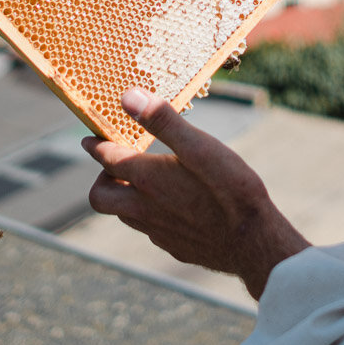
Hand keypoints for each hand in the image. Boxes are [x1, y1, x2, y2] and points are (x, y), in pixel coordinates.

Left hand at [84, 88, 310, 299]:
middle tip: (116, 165)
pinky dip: (149, 214)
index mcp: (147, 179)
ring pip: (124, 215)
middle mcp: (144, 209)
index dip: (96, 146)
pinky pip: (149, 230)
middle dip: (101, 178)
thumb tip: (127, 97)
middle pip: (99, 197)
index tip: (89, 140)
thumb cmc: (231, 189)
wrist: (254, 242)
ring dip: (125, 196)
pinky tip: (172, 206)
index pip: (106, 159)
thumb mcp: (200, 146)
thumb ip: (162, 121)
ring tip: (144, 181)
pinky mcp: (173, 246)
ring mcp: (157, 232)